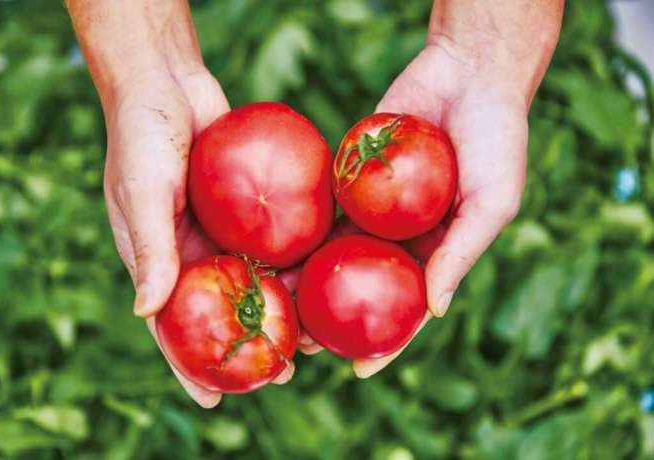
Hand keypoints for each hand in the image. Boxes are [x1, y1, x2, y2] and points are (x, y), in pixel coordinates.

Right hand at [102, 69, 294, 406]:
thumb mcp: (141, 190)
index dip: (191, 365)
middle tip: (282, 372)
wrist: (169, 83)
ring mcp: (226, 233)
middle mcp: (196, 254)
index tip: (215, 401)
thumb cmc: (142, 135)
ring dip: (284, 312)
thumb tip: (147, 312)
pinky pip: (279, 241)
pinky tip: (327, 280)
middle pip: (225, 313)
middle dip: (250, 346)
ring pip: (259, 283)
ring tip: (314, 340)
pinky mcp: (252, 209)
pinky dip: (299, 263)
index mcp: (161, 262)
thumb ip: (150, 247)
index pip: (173, 326)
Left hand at [297, 42, 529, 374]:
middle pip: (361, 286)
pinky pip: (324, 204)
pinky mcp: (351, 174)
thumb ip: (461, 253)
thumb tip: (434, 309)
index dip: (386, 342)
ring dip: (306, 277)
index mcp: (434, 251)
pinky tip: (276, 246)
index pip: (407, 308)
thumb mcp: (491, 202)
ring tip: (276, 300)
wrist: (469, 75)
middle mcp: (398, 236)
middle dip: (332, 316)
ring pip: (334, 250)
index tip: (357, 371)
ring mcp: (372, 206)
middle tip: (301, 341)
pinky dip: (302, 227)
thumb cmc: (496, 141)